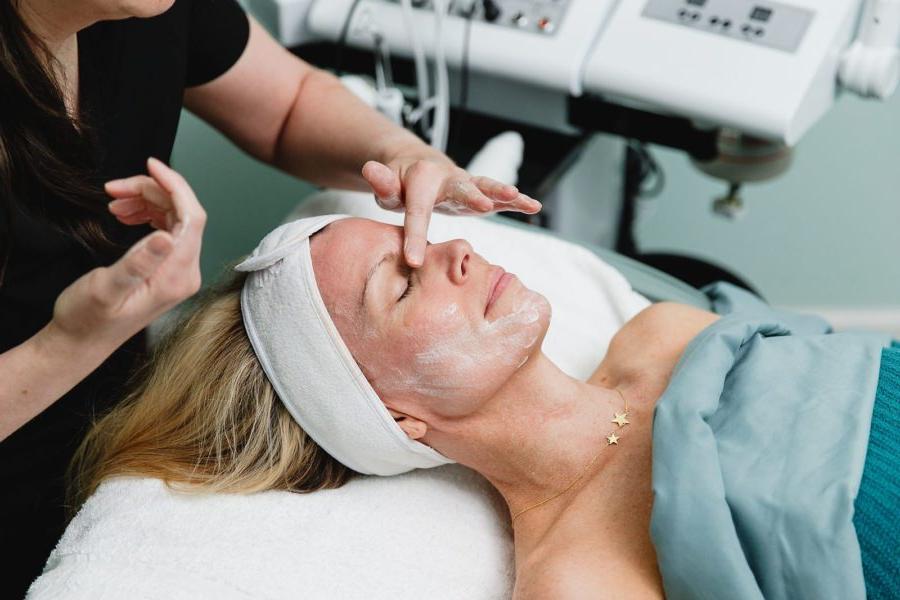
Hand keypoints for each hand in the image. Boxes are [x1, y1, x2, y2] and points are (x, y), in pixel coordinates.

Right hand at [50, 158, 205, 348]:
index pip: (192, 217)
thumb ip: (138, 262)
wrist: (81, 342)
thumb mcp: (107, 288)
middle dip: (152, 191)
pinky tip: (125, 213)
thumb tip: (166, 236)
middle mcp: (185, 273)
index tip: (150, 164)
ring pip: (173, 218)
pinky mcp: (167, 269)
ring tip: (114, 200)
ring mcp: (178, 271)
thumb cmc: (88, 319)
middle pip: (183, 213)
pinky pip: (166, 229)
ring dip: (146, 201)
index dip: (175, 186)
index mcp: (177, 275)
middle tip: (114, 188)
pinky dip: (146, 213)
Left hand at [362, 155, 541, 266]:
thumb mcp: (386, 186)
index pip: (417, 211)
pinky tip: (533, 206)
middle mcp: (447, 177)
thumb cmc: (400, 185)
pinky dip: (516, 201)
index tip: (413, 262)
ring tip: (517, 198)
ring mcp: (466, 184)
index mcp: (421, 179)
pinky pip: (499, 196)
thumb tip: (370, 170)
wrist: (418, 167)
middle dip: (470, 197)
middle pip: (459, 189)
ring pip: (485, 187)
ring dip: (501, 193)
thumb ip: (381, 182)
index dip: (415, 236)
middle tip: (480, 207)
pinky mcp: (479, 192)